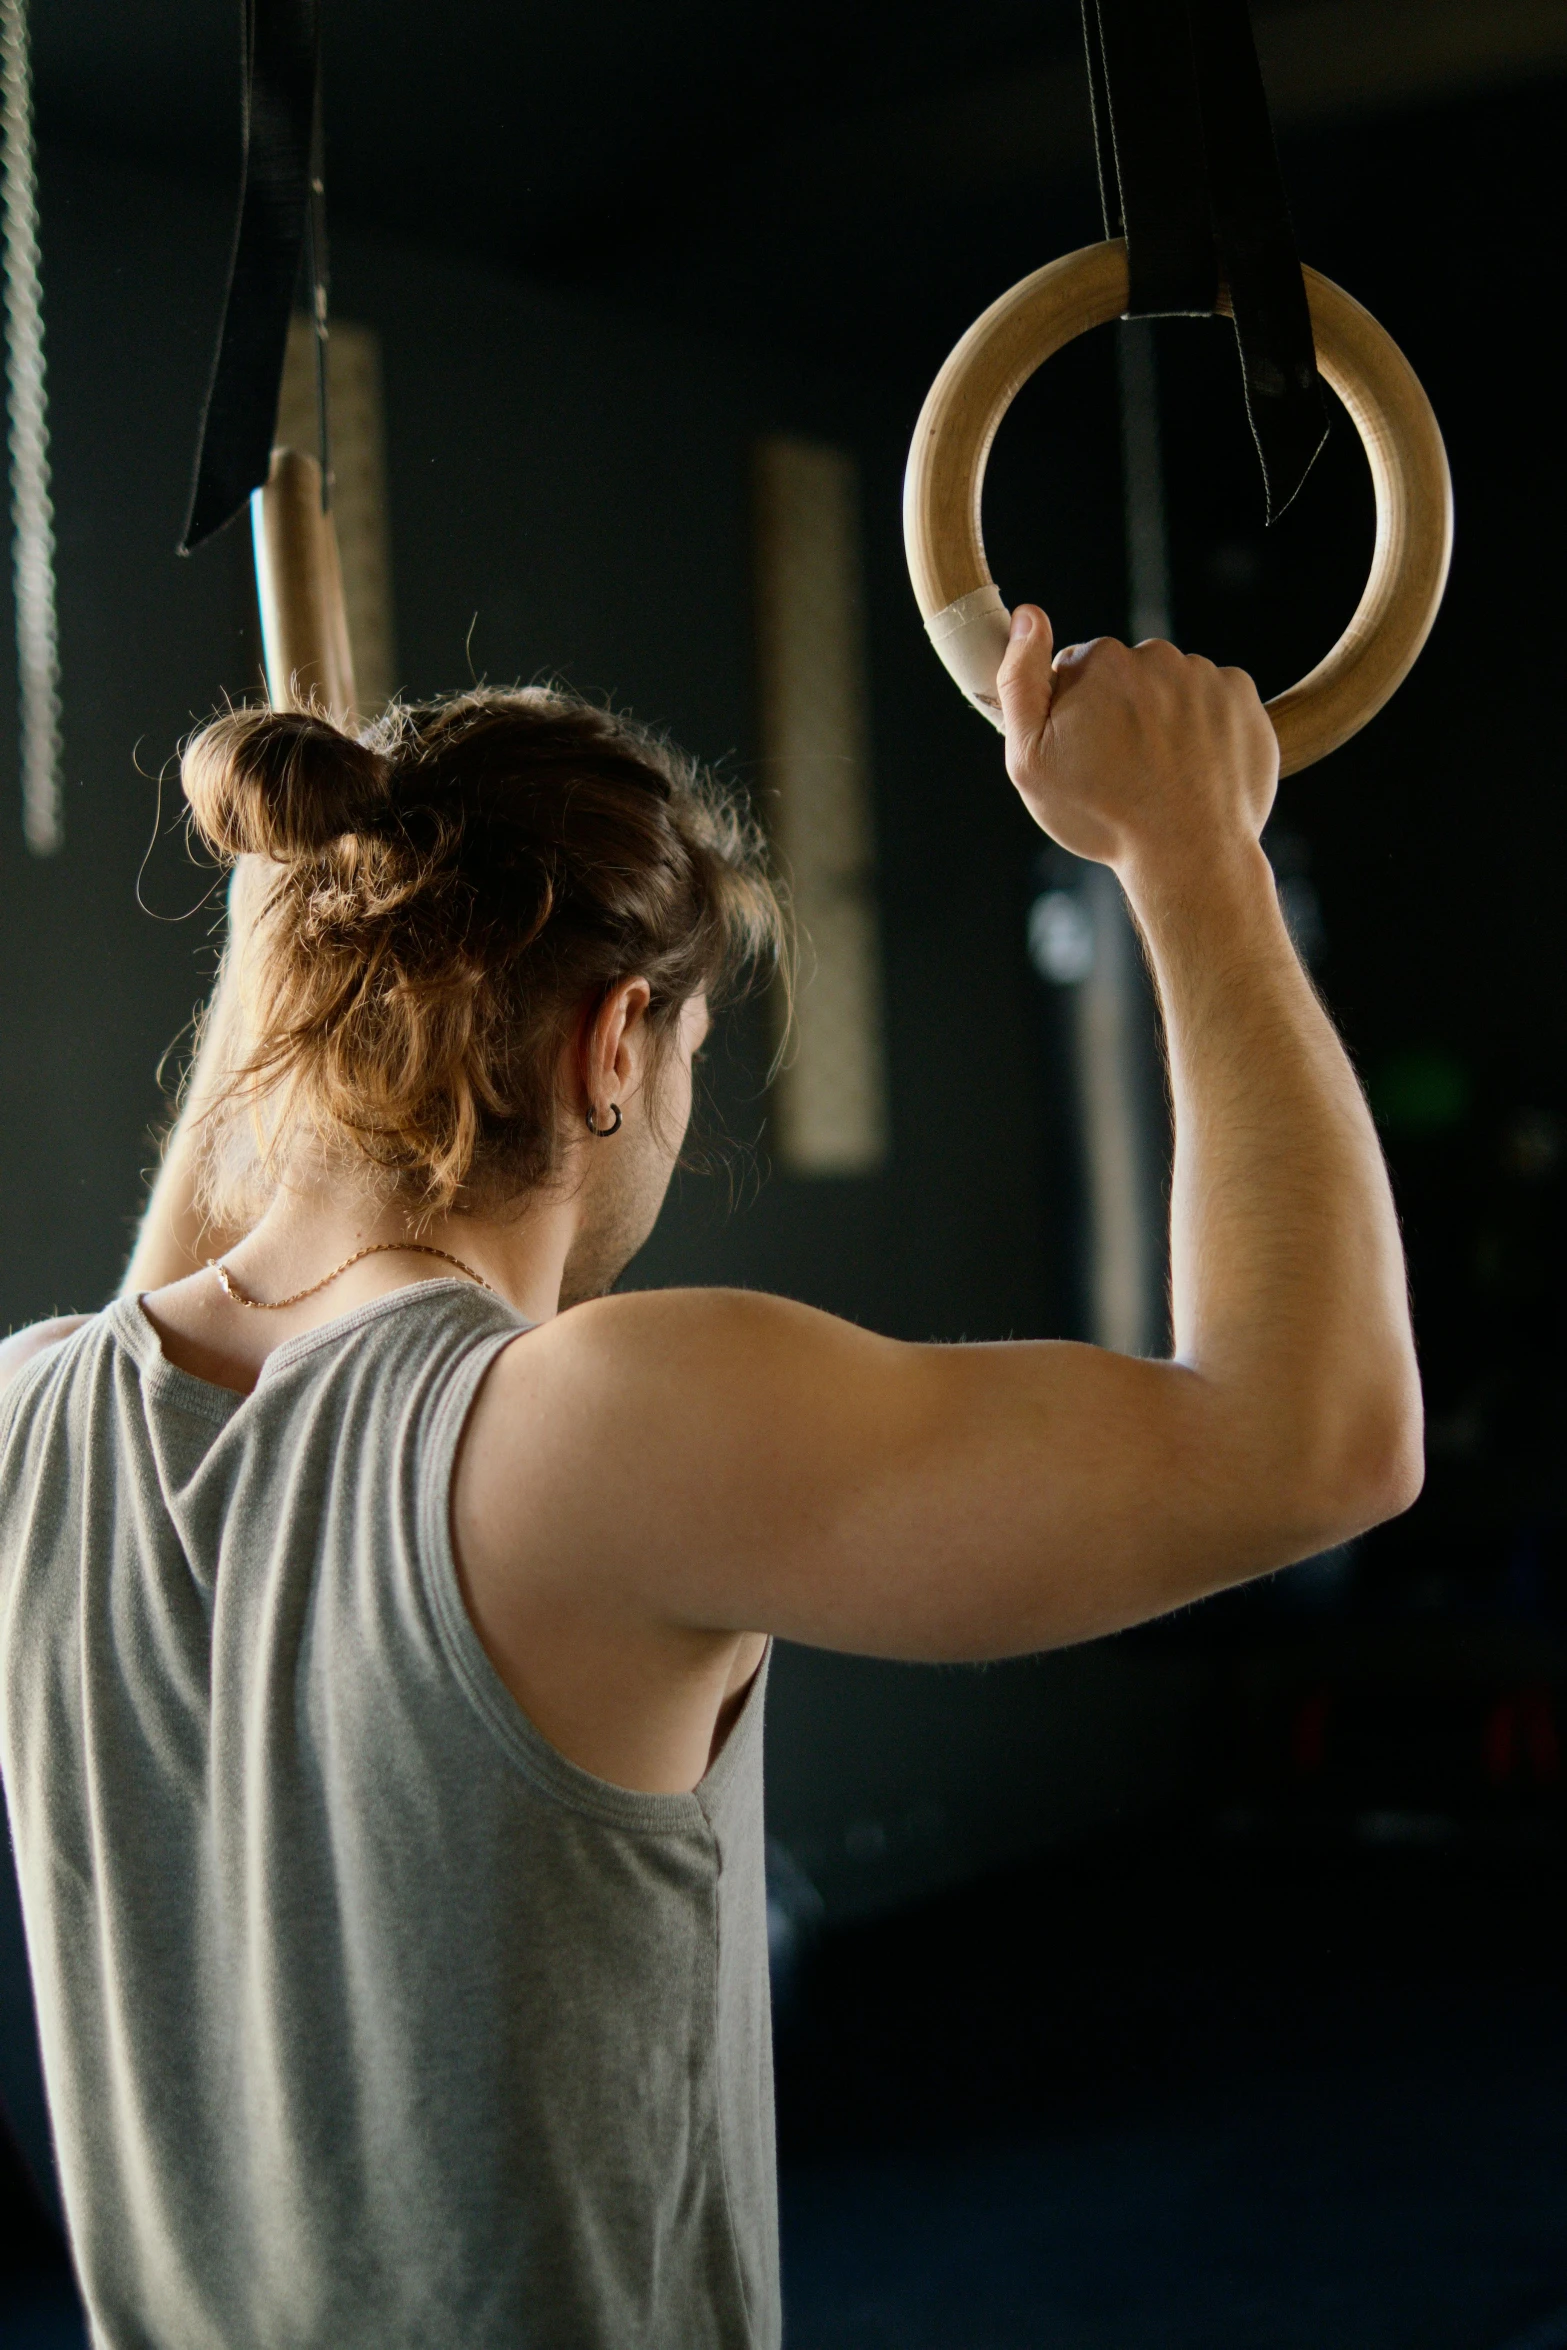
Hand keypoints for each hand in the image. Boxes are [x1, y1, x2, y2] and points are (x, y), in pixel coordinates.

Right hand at [995, 606, 1278, 888]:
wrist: (1189, 854)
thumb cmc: (1102, 816)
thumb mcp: (1031, 761)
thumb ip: (1019, 682)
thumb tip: (1029, 616)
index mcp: (1100, 663)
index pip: (1077, 668)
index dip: (1074, 711)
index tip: (1085, 752)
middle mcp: (1154, 655)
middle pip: (1128, 673)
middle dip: (1123, 709)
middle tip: (1125, 769)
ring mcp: (1203, 675)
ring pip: (1173, 686)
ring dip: (1166, 717)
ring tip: (1164, 773)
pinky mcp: (1243, 696)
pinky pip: (1216, 698)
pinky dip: (1207, 724)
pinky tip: (1196, 765)